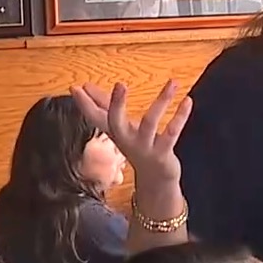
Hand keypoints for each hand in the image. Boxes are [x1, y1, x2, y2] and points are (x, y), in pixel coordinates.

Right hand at [70, 79, 192, 187]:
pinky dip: (180, 117)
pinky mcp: (162, 152)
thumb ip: (105, 105)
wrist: (155, 179)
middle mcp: (126, 139)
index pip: (95, 117)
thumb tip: (84, 87)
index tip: (74, 88)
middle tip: (120, 84)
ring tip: (172, 83)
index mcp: (115, 131)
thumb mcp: (120, 126)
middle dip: (116, 104)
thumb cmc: (138, 146)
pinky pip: (172, 133)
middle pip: (115, 122)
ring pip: (150, 123)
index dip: (84, 104)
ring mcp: (144, 147)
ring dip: (161, 102)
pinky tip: (187, 100)